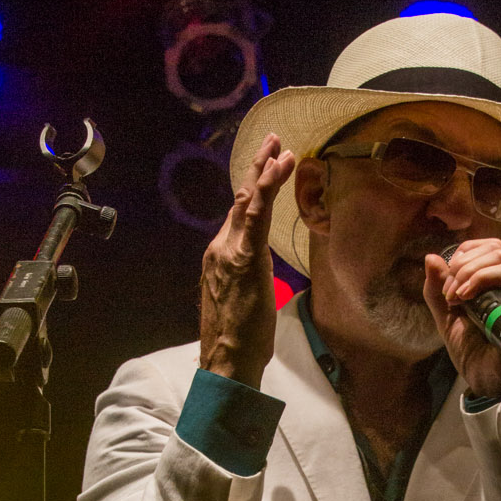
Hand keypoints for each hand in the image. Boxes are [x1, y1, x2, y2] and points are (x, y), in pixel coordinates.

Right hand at [199, 133, 295, 387]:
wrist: (226, 360)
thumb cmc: (239, 340)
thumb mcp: (244, 302)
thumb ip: (249, 282)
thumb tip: (259, 277)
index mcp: (220, 259)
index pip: (239, 217)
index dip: (253, 190)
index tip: (267, 167)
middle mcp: (219, 249)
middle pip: (241, 201)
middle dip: (256, 168)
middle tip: (272, 141)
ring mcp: (229, 252)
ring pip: (248, 203)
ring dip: (264, 171)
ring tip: (281, 147)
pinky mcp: (244, 258)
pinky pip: (257, 216)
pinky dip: (268, 187)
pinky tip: (280, 167)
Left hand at [422, 240, 500, 400]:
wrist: (489, 381)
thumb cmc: (474, 354)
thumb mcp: (447, 318)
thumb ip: (437, 290)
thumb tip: (431, 257)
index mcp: (498, 283)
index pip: (484, 249)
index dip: (461, 256)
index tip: (446, 284)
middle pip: (492, 248)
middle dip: (463, 265)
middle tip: (450, 291)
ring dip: (471, 271)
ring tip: (457, 295)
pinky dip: (484, 278)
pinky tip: (467, 296)